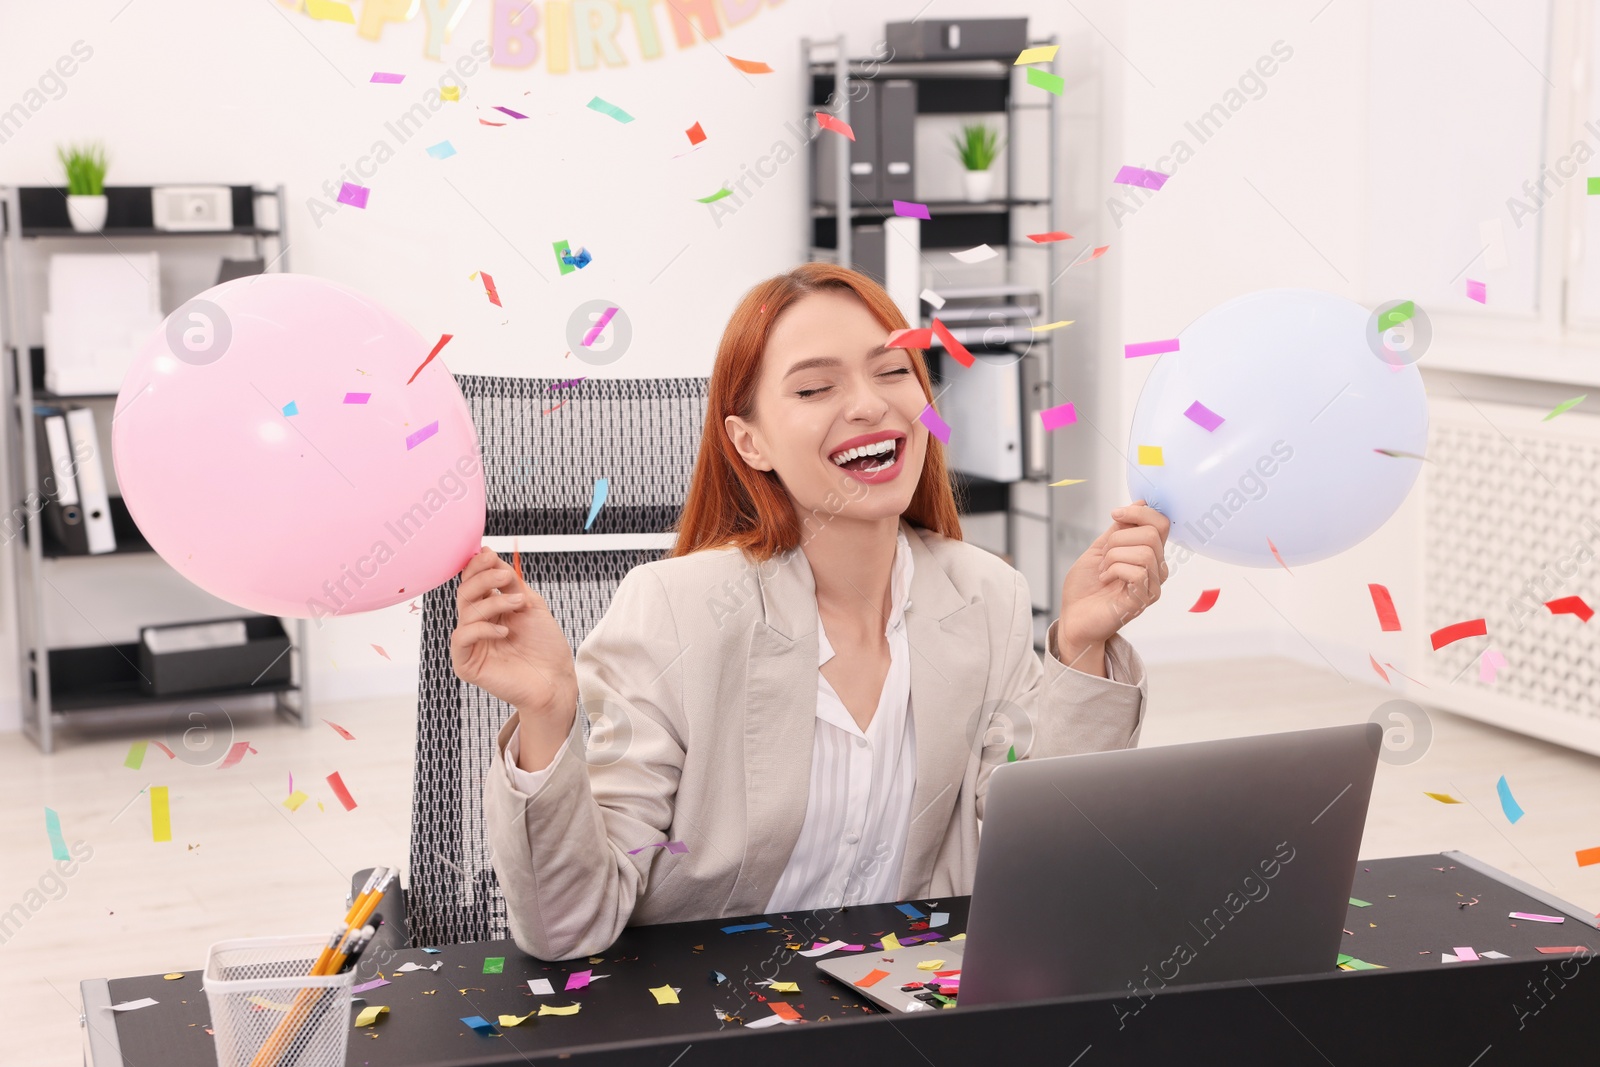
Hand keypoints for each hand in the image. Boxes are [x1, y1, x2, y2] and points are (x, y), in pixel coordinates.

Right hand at [450, 547, 578, 718]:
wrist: (556, 680)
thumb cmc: (546, 647)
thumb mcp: (529, 604)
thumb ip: (509, 582)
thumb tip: (488, 554)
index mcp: (490, 610)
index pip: (472, 583)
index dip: (476, 567)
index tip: (490, 555)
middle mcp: (478, 625)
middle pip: (465, 593)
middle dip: (483, 579)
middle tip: (505, 577)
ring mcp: (472, 644)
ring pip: (466, 612)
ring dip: (493, 602)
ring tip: (518, 604)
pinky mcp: (467, 664)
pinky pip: (462, 637)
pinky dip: (483, 629)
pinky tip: (505, 630)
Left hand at [1057, 501, 1170, 670]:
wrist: (1073, 617)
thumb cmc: (1086, 587)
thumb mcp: (1100, 548)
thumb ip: (1119, 529)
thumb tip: (1139, 503)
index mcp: (1148, 554)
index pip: (1161, 523)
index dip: (1139, 513)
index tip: (1115, 515)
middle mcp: (1156, 569)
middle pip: (1152, 534)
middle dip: (1118, 538)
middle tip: (1103, 556)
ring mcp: (1152, 585)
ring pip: (1144, 552)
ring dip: (1114, 556)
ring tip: (1103, 569)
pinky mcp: (1143, 600)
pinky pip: (1138, 572)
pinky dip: (1114, 570)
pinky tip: (1105, 579)